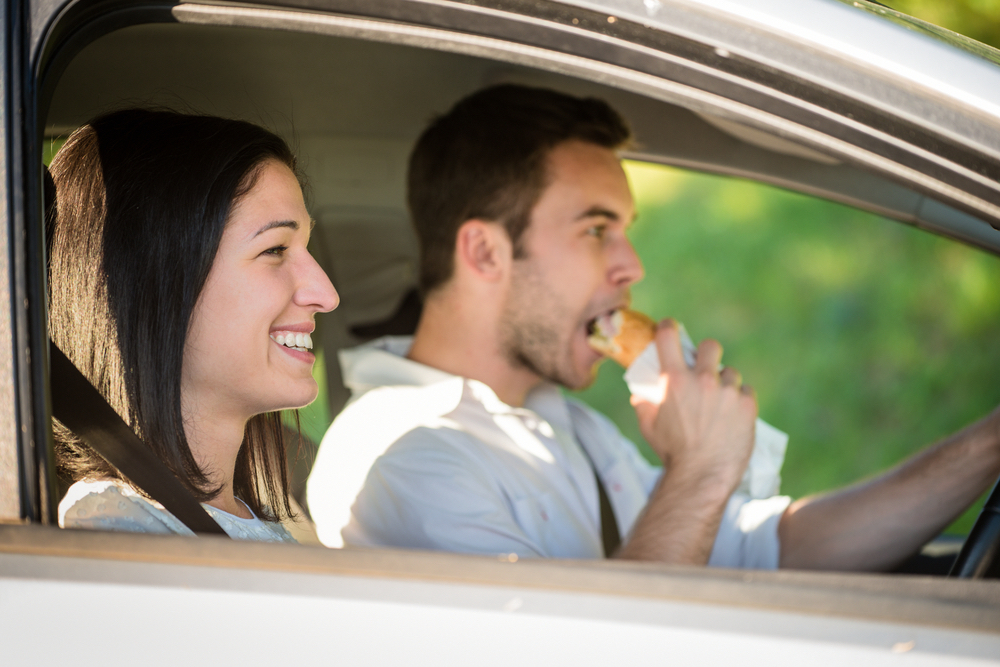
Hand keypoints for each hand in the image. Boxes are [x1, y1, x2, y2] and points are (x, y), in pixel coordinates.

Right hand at [631, 319, 756, 495]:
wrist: (702, 476)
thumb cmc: (672, 452)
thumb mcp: (649, 426)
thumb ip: (644, 404)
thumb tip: (640, 394)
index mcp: (674, 380)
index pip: (669, 336)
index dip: (668, 327)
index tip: (670, 328)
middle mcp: (702, 380)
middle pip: (710, 346)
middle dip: (706, 354)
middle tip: (704, 369)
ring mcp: (727, 391)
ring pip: (730, 373)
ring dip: (725, 383)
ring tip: (720, 404)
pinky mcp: (747, 405)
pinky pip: (746, 391)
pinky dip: (740, 400)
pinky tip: (733, 415)